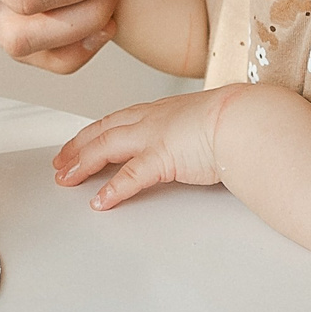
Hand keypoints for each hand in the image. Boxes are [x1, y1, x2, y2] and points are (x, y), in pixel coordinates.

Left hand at [53, 87, 239, 207]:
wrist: (249, 119)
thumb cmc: (241, 120)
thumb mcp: (211, 120)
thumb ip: (197, 131)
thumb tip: (202, 142)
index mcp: (164, 110)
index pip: (120, 119)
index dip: (97, 131)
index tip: (82, 141)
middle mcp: (153, 120)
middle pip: (103, 131)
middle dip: (78, 147)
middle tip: (61, 162)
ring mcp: (154, 138)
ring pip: (106, 148)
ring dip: (83, 164)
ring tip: (66, 179)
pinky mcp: (161, 159)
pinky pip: (129, 177)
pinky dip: (112, 190)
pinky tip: (100, 201)